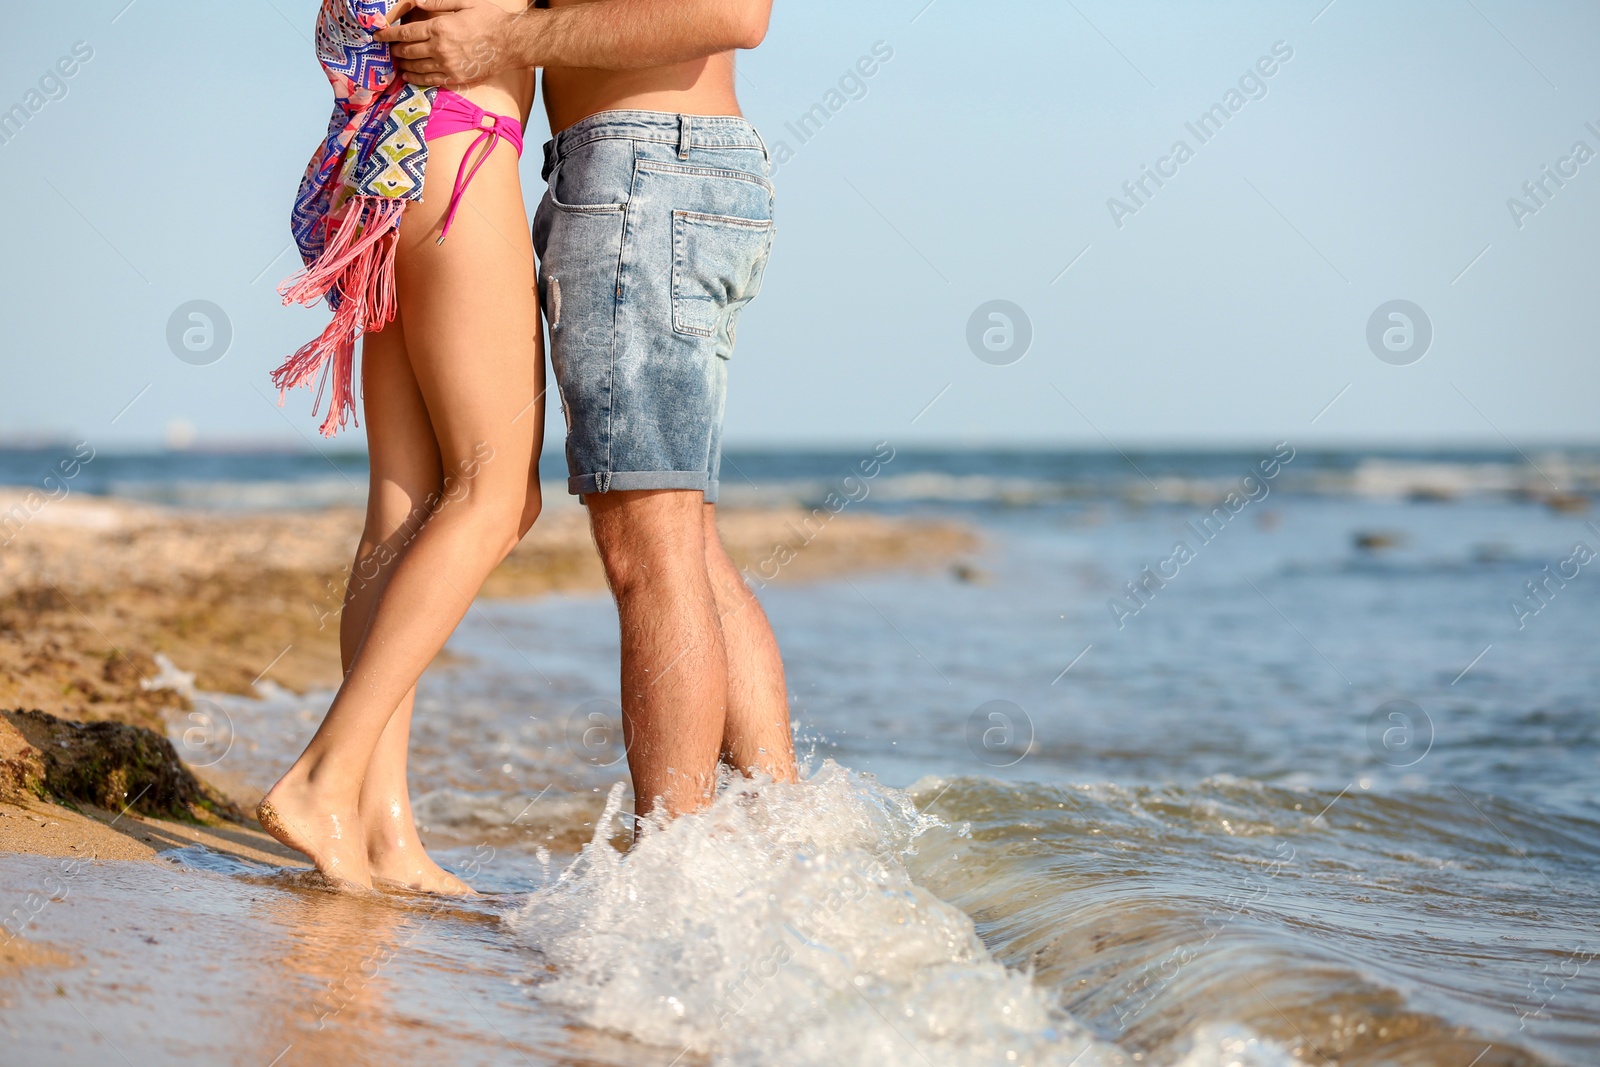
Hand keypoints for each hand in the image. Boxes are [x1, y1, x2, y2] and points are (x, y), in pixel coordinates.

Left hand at [374, 0, 520, 86]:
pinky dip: (415, 78)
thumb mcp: (464, 2)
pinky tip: (408, 75)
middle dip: (395, 49)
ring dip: (403, 64)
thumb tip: (416, 1)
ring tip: (396, 62)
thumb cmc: (489, 19)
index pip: (405, 33)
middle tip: (389, 49)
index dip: (388, 34)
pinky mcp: (456, 78)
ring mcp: (447, 65)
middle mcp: (440, 48)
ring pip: (416, 67)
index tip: (378, 35)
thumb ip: (438, 2)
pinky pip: (429, 80)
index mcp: (439, 27)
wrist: (511, 43)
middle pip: (407, 51)